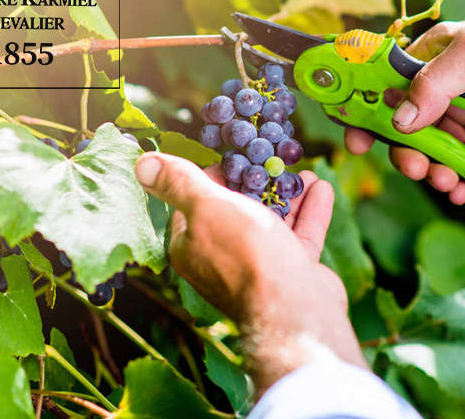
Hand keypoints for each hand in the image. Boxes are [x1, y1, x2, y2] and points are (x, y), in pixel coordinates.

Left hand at [134, 152, 365, 394]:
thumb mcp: (207, 207)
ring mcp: (258, 266)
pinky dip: (309, 212)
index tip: (233, 155)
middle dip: (256, 183)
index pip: (195, 203)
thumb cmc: (246, 255)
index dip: (212, 176)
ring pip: (272, 222)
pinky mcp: (290, 273)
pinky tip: (322, 189)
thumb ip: (179, 183)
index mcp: (191, 246)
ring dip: (287, 195)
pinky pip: (299, 236)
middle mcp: (221, 258)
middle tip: (271, 158)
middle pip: (237, 211)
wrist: (294, 310)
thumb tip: (142, 162)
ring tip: (302, 172)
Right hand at [346, 17, 464, 197]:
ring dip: (433, 170)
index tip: (357, 143)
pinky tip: (462, 190)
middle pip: (406, 127)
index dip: (366, 113)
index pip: (385, 86)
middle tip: (415, 169)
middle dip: (406, 152)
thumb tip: (401, 121)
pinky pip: (461, 163)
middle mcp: (442, 87)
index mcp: (431, 57)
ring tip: (446, 182)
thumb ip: (435, 84)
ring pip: (433, 150)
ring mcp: (462, 114)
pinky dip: (458, 179)